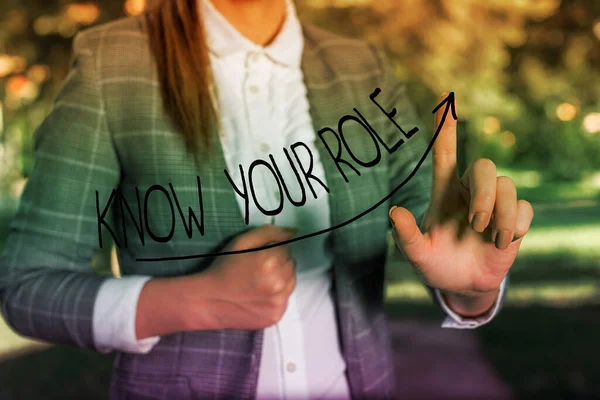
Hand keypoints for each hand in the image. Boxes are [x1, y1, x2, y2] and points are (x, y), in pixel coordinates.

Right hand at [192, 225, 296, 329]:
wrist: (208, 300)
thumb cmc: (223, 269)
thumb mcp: (241, 242)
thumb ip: (269, 232)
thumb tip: (293, 231)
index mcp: (269, 261)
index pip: (287, 248)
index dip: (272, 249)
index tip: (259, 256)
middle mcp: (277, 283)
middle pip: (291, 264)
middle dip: (278, 263)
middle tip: (257, 268)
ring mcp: (278, 302)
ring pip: (291, 282)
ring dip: (280, 279)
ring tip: (258, 282)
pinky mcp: (276, 315)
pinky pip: (285, 300)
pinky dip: (276, 296)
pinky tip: (259, 295)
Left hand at [389, 93, 533, 314]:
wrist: (462, 285)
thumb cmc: (436, 264)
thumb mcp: (417, 255)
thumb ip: (406, 236)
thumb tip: (394, 212)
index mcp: (444, 193)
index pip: (444, 154)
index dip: (444, 128)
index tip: (443, 99)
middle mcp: (470, 192)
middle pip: (485, 166)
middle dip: (483, 194)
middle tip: (475, 223)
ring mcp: (494, 205)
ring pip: (507, 186)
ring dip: (500, 214)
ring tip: (489, 237)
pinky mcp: (515, 220)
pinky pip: (525, 209)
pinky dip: (514, 227)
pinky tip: (502, 243)